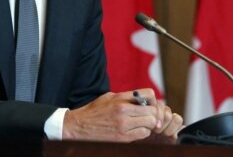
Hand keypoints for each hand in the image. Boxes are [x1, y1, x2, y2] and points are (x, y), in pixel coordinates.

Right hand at [62, 89, 182, 142]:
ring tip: (141, 124)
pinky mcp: (123, 137)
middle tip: (148, 117)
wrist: (79, 126)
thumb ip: (126, 97)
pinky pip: (143, 134)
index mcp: (120, 98)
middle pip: (152, 111)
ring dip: (148, 125)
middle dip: (152, 114)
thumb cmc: (95, 111)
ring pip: (150, 124)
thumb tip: (143, 99)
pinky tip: (135, 131)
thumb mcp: (109, 97)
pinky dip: (142, 133)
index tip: (150, 105)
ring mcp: (123, 124)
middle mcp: (123, 110)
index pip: (149, 94)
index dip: (153, 100)